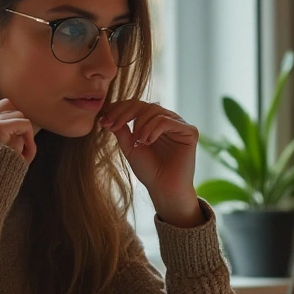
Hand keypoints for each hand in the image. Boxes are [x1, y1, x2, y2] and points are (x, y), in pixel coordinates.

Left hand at [99, 100, 203, 226]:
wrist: (164, 189)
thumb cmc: (149, 170)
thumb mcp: (129, 147)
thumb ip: (121, 130)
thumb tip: (105, 115)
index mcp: (154, 122)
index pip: (136, 106)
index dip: (118, 110)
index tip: (103, 121)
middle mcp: (168, 120)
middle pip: (144, 105)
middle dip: (125, 114)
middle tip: (113, 126)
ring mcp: (179, 124)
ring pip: (154, 111)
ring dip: (140, 125)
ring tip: (136, 142)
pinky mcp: (189, 132)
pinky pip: (167, 121)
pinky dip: (153, 129)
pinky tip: (147, 142)